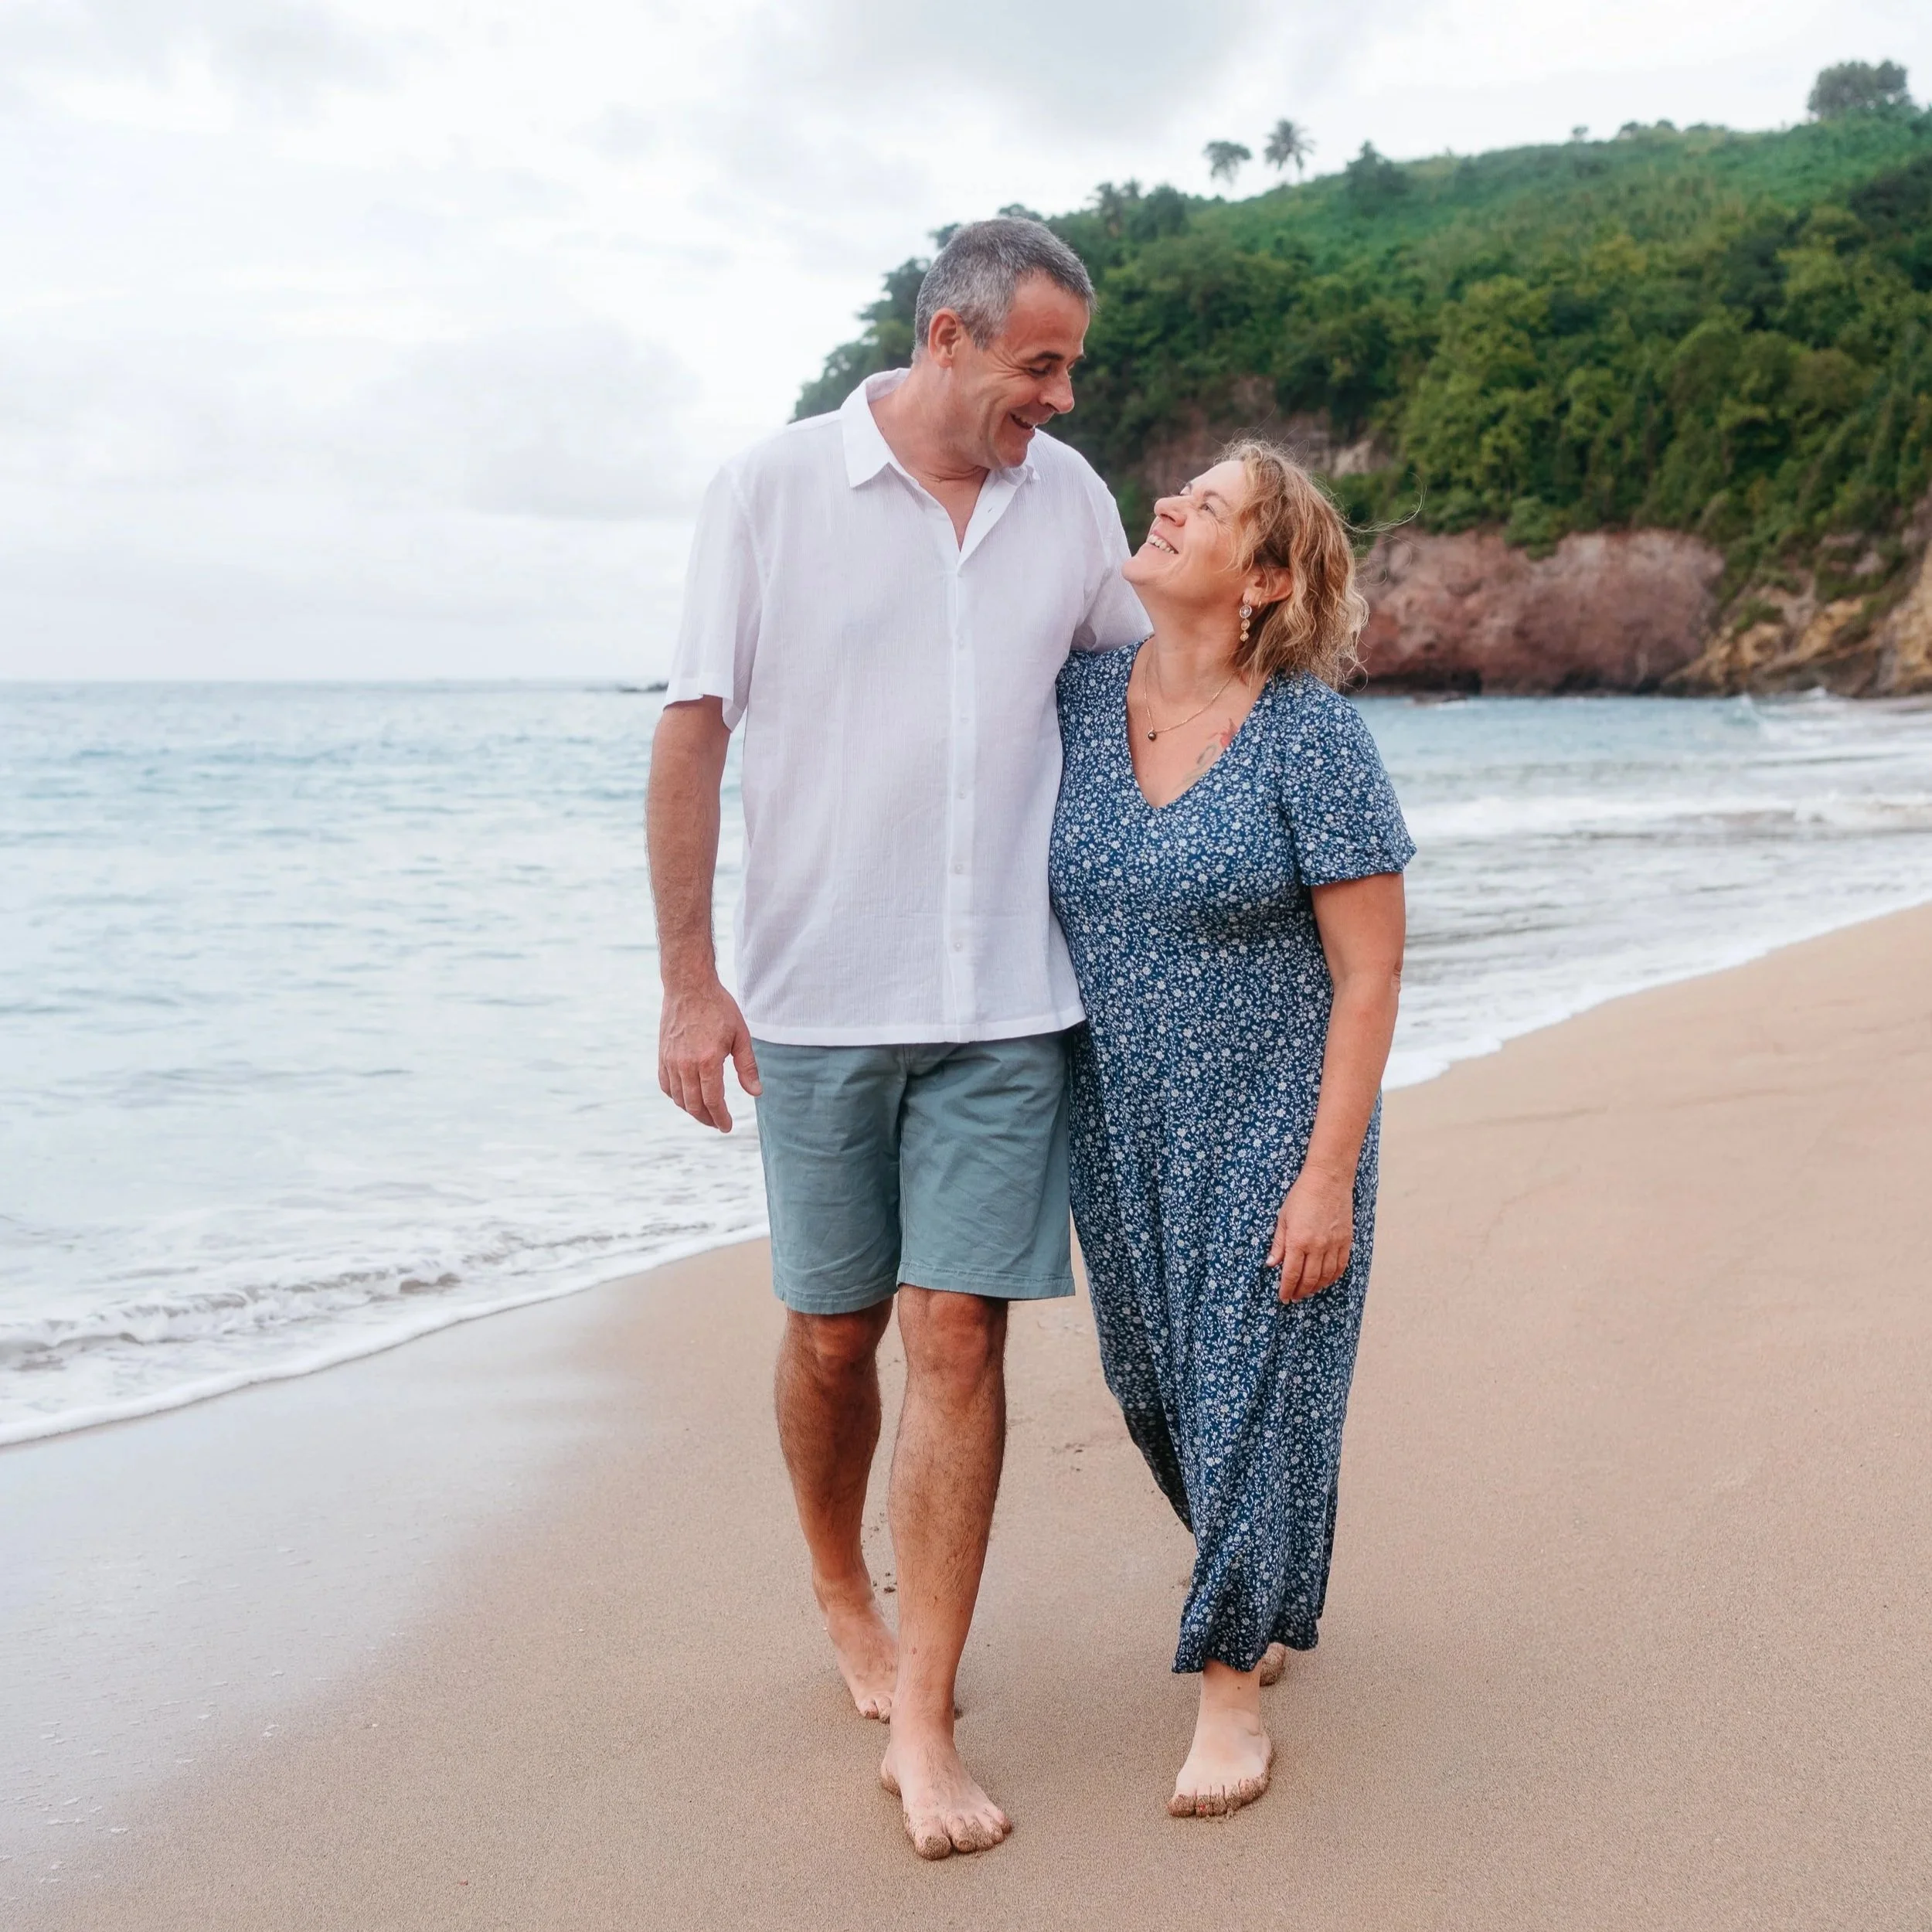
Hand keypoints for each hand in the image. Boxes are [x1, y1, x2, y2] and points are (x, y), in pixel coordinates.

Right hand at [657, 978, 760, 1131]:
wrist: (689, 986)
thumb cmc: (719, 1008)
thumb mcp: (740, 1036)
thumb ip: (748, 1067)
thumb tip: (756, 1093)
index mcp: (708, 1061)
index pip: (713, 1101)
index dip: (720, 1118)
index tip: (726, 1127)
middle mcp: (686, 1064)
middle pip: (694, 1105)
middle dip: (707, 1119)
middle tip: (718, 1123)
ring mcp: (670, 1060)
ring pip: (678, 1098)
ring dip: (691, 1110)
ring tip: (705, 1113)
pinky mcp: (662, 1055)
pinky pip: (666, 1085)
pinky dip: (675, 1096)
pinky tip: (686, 1098)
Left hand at [1268, 1167, 1352, 1302]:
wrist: (1328, 1180)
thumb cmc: (1302, 1196)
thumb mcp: (1283, 1219)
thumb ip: (1278, 1244)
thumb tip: (1271, 1264)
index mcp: (1298, 1241)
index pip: (1291, 1274)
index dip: (1286, 1289)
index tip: (1283, 1297)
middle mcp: (1317, 1247)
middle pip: (1309, 1280)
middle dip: (1300, 1292)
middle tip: (1294, 1297)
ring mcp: (1334, 1245)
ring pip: (1326, 1277)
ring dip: (1316, 1287)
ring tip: (1307, 1291)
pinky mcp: (1346, 1241)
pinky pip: (1340, 1267)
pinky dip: (1332, 1278)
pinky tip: (1325, 1280)